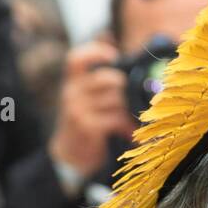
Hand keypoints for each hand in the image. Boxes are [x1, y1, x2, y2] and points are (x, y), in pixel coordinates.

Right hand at [48, 41, 135, 180]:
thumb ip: (101, 85)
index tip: (113, 55)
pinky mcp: (87, 126)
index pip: (76, 59)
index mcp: (72, 83)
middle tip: (136, 99)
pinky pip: (115, 119)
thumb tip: (126, 63)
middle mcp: (72, 93)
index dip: (95, 52)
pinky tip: (131, 132)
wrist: (70, 155)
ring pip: (115, 100)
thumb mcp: (87, 100)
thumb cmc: (85, 124)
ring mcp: (78, 110)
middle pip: (107, 79)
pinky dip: (127, 126)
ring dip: (130, 110)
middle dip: (126, 88)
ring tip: (137, 119)